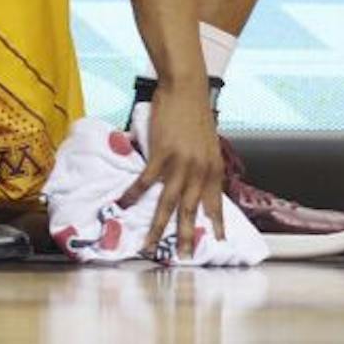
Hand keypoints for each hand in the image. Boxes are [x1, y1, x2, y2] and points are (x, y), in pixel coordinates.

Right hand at [119, 77, 222, 261]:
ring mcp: (180, 164)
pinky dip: (134, 195)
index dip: (216, 222)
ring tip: (148, 246)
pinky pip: (146, 181)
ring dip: (158, 227)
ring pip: (168, 204)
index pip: (215, 202)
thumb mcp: (207, 142)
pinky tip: (124, 205)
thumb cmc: (194, 111)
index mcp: (213, 167)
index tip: (218, 241)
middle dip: (186, 236)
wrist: (186, 88)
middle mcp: (199, 170)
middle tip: (184, 256)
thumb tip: (194, 179)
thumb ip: (203, 164)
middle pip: (191, 210)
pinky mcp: (162, 154)